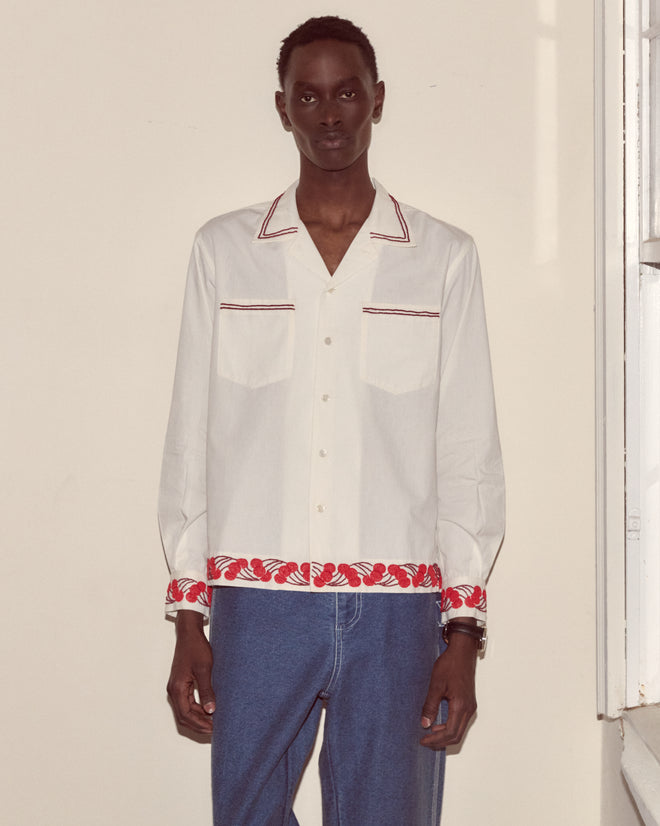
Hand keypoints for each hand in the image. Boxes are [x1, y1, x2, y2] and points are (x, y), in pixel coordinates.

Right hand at [167, 610, 215, 734]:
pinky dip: (196, 709)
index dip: (200, 724)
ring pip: (185, 711)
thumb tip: (211, 710)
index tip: (213, 729)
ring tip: (213, 723)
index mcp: (177, 688)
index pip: (186, 714)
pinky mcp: (181, 684)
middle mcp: (173, 690)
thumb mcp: (204, 669)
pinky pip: (187, 702)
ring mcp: (176, 687)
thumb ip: (206, 690)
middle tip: (215, 729)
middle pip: (184, 716)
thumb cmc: (196, 648)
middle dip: (198, 725)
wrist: (189, 634)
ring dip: (198, 718)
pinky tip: (208, 710)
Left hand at [419, 631, 477, 749]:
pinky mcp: (469, 703)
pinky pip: (461, 722)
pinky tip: (439, 724)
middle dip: (440, 741)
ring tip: (430, 734)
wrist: (462, 652)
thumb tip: (425, 724)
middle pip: (456, 735)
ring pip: (459, 730)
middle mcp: (469, 709)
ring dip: (445, 735)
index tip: (423, 740)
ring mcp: (470, 706)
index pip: (449, 732)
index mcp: (461, 706)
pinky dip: (450, 727)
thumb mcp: (436, 684)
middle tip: (425, 741)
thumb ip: (430, 706)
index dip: (436, 740)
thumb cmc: (450, 664)